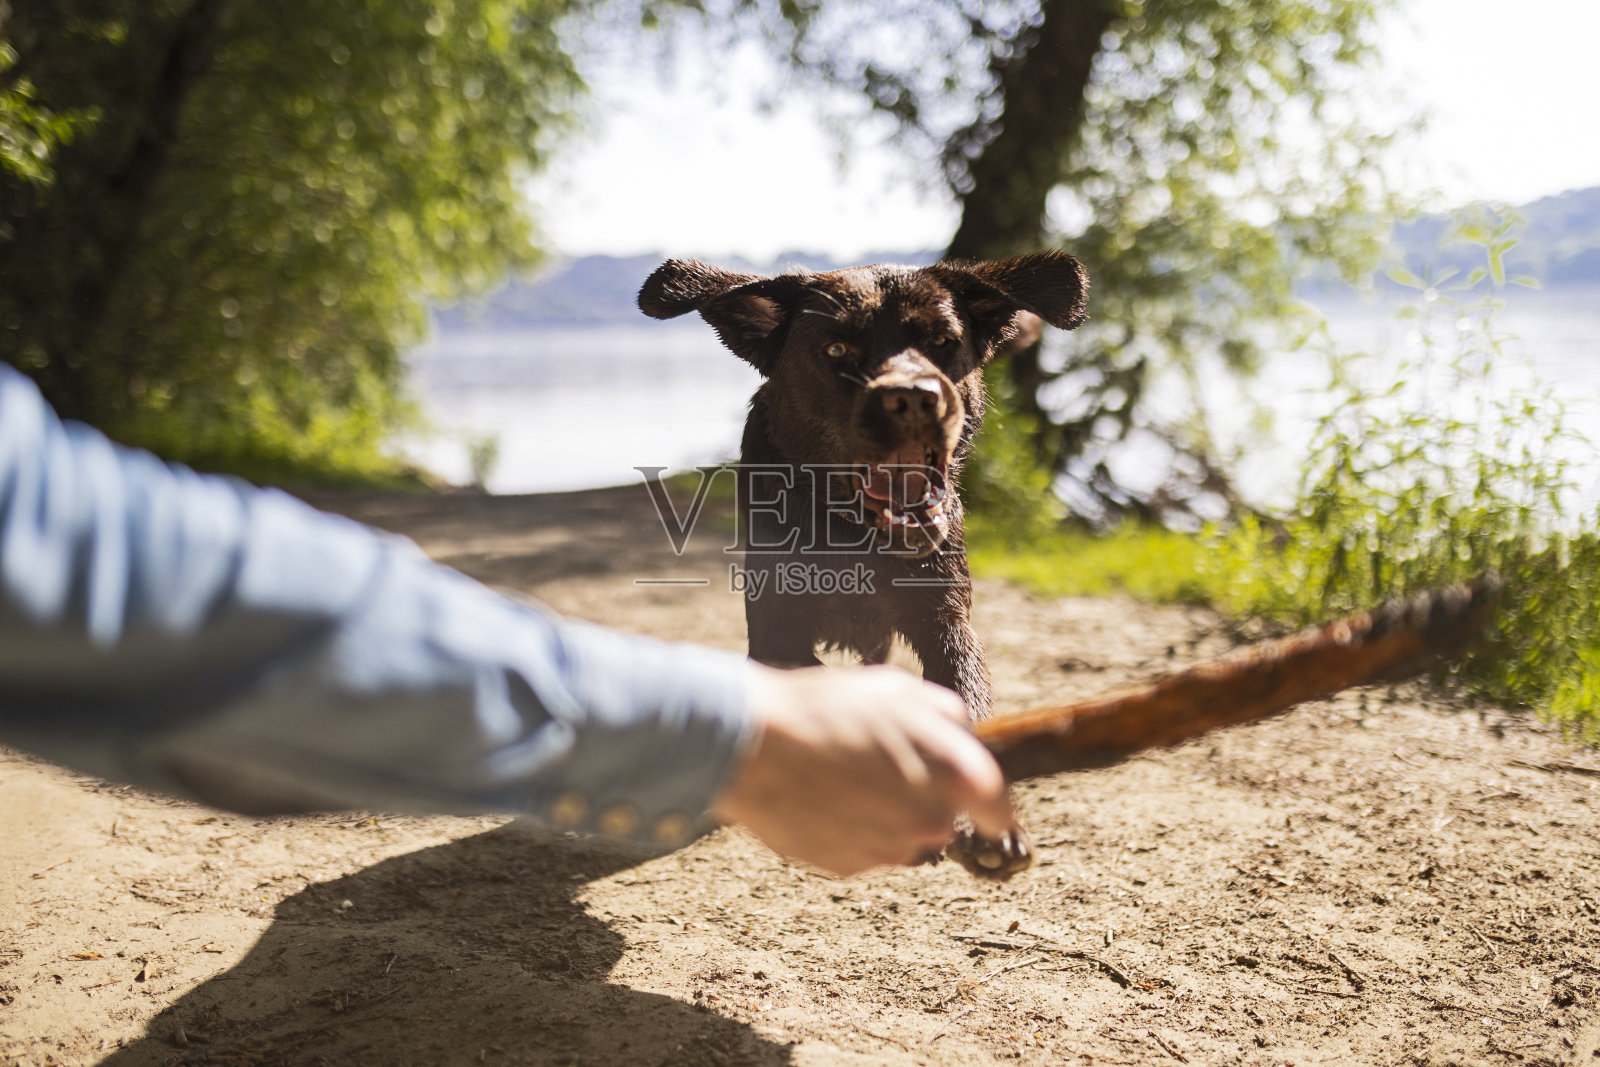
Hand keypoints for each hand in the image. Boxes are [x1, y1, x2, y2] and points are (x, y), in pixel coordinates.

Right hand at [710, 664, 1010, 876]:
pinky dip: (849, 827)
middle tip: (877, 760)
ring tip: (839, 772)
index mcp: (957, 775)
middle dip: (921, 795)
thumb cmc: (826, 709)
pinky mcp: (849, 868)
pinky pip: (862, 848)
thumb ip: (944, 716)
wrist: (754, 747)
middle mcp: (932, 822)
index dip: (993, 806)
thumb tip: (960, 735)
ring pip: (900, 833)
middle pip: (941, 817)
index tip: (989, 809)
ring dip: (883, 812)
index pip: (998, 807)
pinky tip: (819, 794)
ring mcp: (890, 850)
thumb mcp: (896, 689)